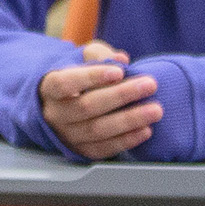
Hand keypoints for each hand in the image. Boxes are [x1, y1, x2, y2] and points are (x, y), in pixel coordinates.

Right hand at [39, 39, 159, 159]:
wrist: (63, 106)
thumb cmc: (76, 78)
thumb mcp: (82, 59)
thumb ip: (100, 55)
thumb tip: (121, 59)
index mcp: (49, 88)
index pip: (66, 83)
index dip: (92, 77)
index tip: (119, 71)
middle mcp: (55, 114)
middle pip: (87, 107)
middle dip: (121, 95)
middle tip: (149, 85)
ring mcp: (67, 135)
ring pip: (98, 130)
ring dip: (129, 120)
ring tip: (155, 110)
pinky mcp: (81, 151)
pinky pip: (104, 149)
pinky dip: (127, 140)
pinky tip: (145, 130)